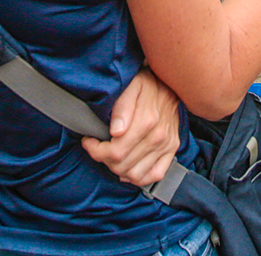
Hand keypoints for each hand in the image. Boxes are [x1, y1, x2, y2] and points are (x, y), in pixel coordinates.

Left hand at [82, 67, 180, 186]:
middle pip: (122, 165)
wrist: (170, 81)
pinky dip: (139, 178)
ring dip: (118, 169)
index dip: (96, 150)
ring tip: (111, 156)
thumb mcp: (132, 85)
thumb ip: (122, 107)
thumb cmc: (147, 83)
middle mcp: (157, 137)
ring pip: (135, 174)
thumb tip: (116, 131)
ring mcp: (165, 145)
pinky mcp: (171, 149)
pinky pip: (155, 175)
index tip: (89, 141)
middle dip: (104, 159)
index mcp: (146, 122)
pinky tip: (128, 169)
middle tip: (98, 147)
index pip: (115, 152)